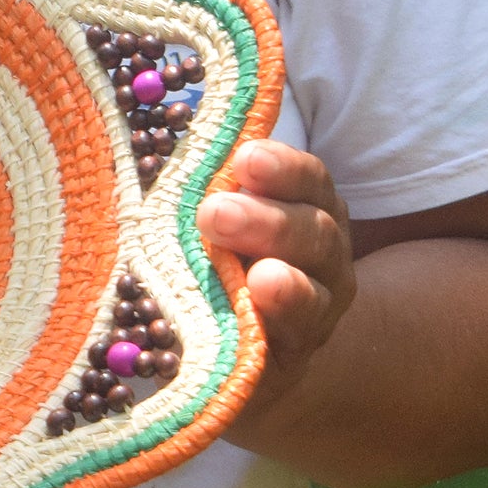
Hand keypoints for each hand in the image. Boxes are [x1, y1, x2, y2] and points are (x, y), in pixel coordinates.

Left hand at [195, 140, 355, 404]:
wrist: (243, 346)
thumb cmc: (219, 254)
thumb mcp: (219, 212)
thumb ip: (208, 181)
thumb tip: (165, 128)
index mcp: (307, 206)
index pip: (309, 180)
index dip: (282, 168)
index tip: (244, 158)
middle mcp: (322, 257)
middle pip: (312, 234)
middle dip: (266, 221)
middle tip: (214, 213)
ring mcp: (316, 312)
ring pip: (312, 294)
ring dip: (283, 284)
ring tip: (258, 278)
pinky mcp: (293, 359)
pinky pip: (291, 343)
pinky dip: (277, 329)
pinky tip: (259, 316)